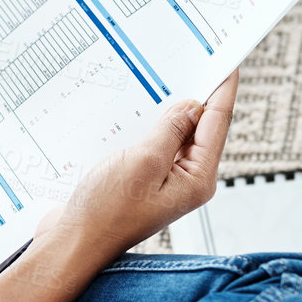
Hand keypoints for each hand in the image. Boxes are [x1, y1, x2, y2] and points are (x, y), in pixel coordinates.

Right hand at [36, 70, 238, 264]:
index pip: (217, 123)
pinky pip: (154, 145)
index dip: (223, 88)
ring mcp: (165, 181)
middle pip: (200, 127)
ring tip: (168, 77)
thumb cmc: (107, 212)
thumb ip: (172, 130)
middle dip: (198, 95)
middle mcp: (187, 180)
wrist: (72, 243)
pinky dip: (149, 126)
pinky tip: (139, 109)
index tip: (229, 60)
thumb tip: (193, 106)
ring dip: (169, 110)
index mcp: (197, 178)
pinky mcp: (144, 181)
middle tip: (198, 58)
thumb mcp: (144, 161)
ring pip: (175, 135)